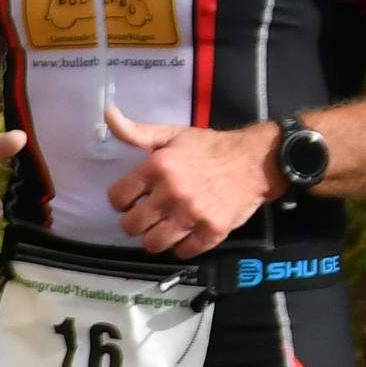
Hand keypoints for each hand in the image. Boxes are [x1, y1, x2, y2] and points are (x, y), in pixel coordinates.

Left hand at [101, 106, 281, 259]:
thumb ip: (137, 132)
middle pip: (131, 226)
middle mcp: (172, 193)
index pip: (117, 198)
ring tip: (164, 227)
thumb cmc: (211, 147)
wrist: (257, 160)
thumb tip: (108, 114)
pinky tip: (186, 233)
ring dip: (155, 237)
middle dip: (135, 222)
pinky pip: (183, 252)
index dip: (121, 200)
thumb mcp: (172, 134)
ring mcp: (193, 215)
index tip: (132, 200)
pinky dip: (182, 246)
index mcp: (158, 168)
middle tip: (148, 216)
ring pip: (153, 244)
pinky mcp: (212, 232)